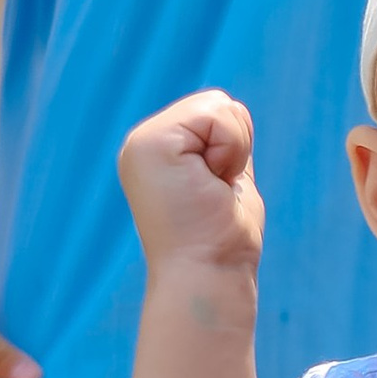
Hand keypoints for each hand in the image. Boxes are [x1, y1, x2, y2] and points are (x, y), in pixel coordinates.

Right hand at [118, 90, 263, 283]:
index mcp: (158, 149)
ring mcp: (141, 141)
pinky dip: (229, 150)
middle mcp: (142, 142)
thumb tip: (234, 112)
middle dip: (235, 146)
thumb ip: (219, 145)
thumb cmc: (222, 239)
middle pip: (219, 103)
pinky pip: (216, 115)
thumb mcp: (223, 178)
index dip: (234, 148)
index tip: (215, 190)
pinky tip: (208, 183)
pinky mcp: (150, 143)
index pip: (216, 112)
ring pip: (220, 106)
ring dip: (233, 150)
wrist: (206, 274)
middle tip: (213, 191)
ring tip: (209, 189)